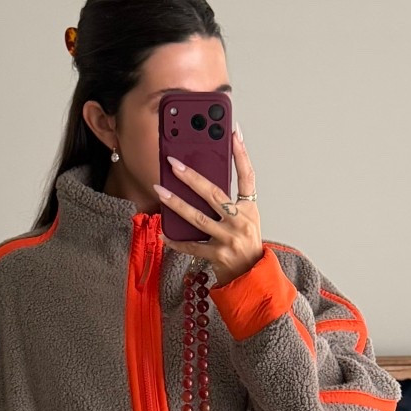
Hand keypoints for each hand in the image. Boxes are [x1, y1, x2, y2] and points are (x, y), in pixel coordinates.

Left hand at [154, 125, 262, 286]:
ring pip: (198, 218)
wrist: (251, 277)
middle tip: (174, 164)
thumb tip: (203, 182)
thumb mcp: (246, 219)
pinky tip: (163, 233)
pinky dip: (176, 240)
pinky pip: (192, 245)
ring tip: (160, 191)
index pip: (247, 176)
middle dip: (192, 177)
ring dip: (176, 203)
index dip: (241, 153)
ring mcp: (229, 239)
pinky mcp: (217, 255)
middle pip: (214, 194)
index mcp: (250, 209)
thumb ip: (230, 201)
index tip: (232, 132)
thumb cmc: (245, 245)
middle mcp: (241, 222)